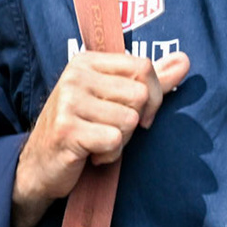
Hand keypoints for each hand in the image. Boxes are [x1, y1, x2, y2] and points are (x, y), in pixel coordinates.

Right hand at [12, 50, 189, 226]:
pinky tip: (91, 154)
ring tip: (97, 141)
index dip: (153, 96)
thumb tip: (184, 60)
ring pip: (129, 120)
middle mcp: (75, 76)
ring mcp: (69, 101)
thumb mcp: (114, 98)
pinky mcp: (67, 130)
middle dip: (134, 121)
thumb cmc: (83, 128)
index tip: (140, 114)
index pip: (143, 66)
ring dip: (120, 140)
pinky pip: (114, 140)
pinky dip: (109, 154)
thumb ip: (150, 79)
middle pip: (140, 94)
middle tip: (109, 130)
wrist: (41, 166)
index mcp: (87, 61)